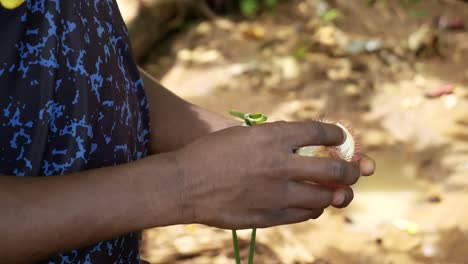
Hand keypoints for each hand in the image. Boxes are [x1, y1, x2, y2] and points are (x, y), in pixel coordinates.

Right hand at [175, 121, 374, 228]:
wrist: (184, 184)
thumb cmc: (210, 153)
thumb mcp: (244, 135)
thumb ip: (275, 140)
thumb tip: (301, 146)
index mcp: (273, 137)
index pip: (320, 131)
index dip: (337, 134)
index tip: (341, 137)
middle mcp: (280, 164)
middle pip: (333, 168)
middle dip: (350, 169)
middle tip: (354, 170)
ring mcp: (276, 193)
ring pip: (323, 197)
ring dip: (335, 193)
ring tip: (336, 191)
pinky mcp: (269, 215)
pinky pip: (303, 215)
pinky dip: (313, 209)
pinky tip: (312, 205)